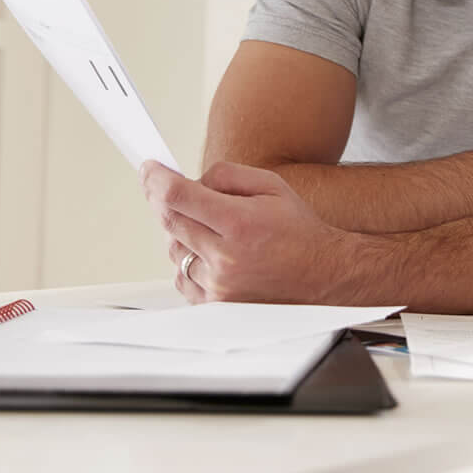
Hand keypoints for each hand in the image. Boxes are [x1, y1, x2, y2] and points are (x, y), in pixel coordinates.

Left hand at [139, 159, 361, 304]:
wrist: (323, 277)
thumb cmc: (298, 232)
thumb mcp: (271, 185)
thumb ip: (226, 175)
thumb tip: (190, 179)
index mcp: (239, 223)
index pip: (178, 196)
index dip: (156, 178)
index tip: (149, 168)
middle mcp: (225, 258)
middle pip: (169, 221)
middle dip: (161, 199)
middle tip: (164, 187)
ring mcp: (218, 285)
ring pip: (172, 248)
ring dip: (178, 230)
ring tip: (207, 225)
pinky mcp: (216, 304)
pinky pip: (181, 275)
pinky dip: (186, 258)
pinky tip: (208, 250)